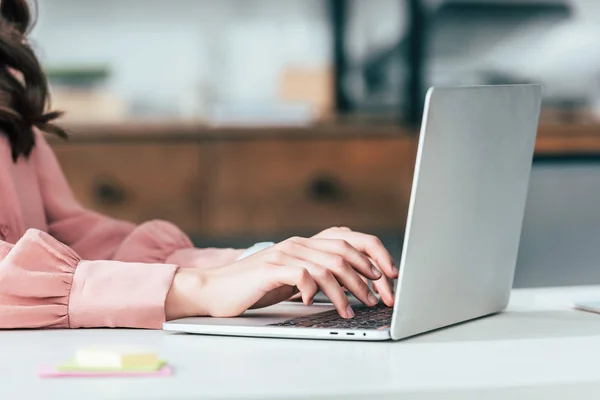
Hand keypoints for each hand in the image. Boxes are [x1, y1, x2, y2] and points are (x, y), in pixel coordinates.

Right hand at [165, 234, 394, 319]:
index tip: (389, 276)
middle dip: (367, 278)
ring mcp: (285, 254)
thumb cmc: (254, 287)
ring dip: (346, 292)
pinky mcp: (272, 268)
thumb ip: (314, 273)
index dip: (374, 255)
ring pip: (329, 267)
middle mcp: (298, 244)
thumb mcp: (290, 277)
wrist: (215, 289)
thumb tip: (348, 284)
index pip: (349, 240)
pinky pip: (305, 276)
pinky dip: (315, 292)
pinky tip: (314, 303)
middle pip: (345, 253)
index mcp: (305, 243)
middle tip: (378, 299)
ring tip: (352, 310)